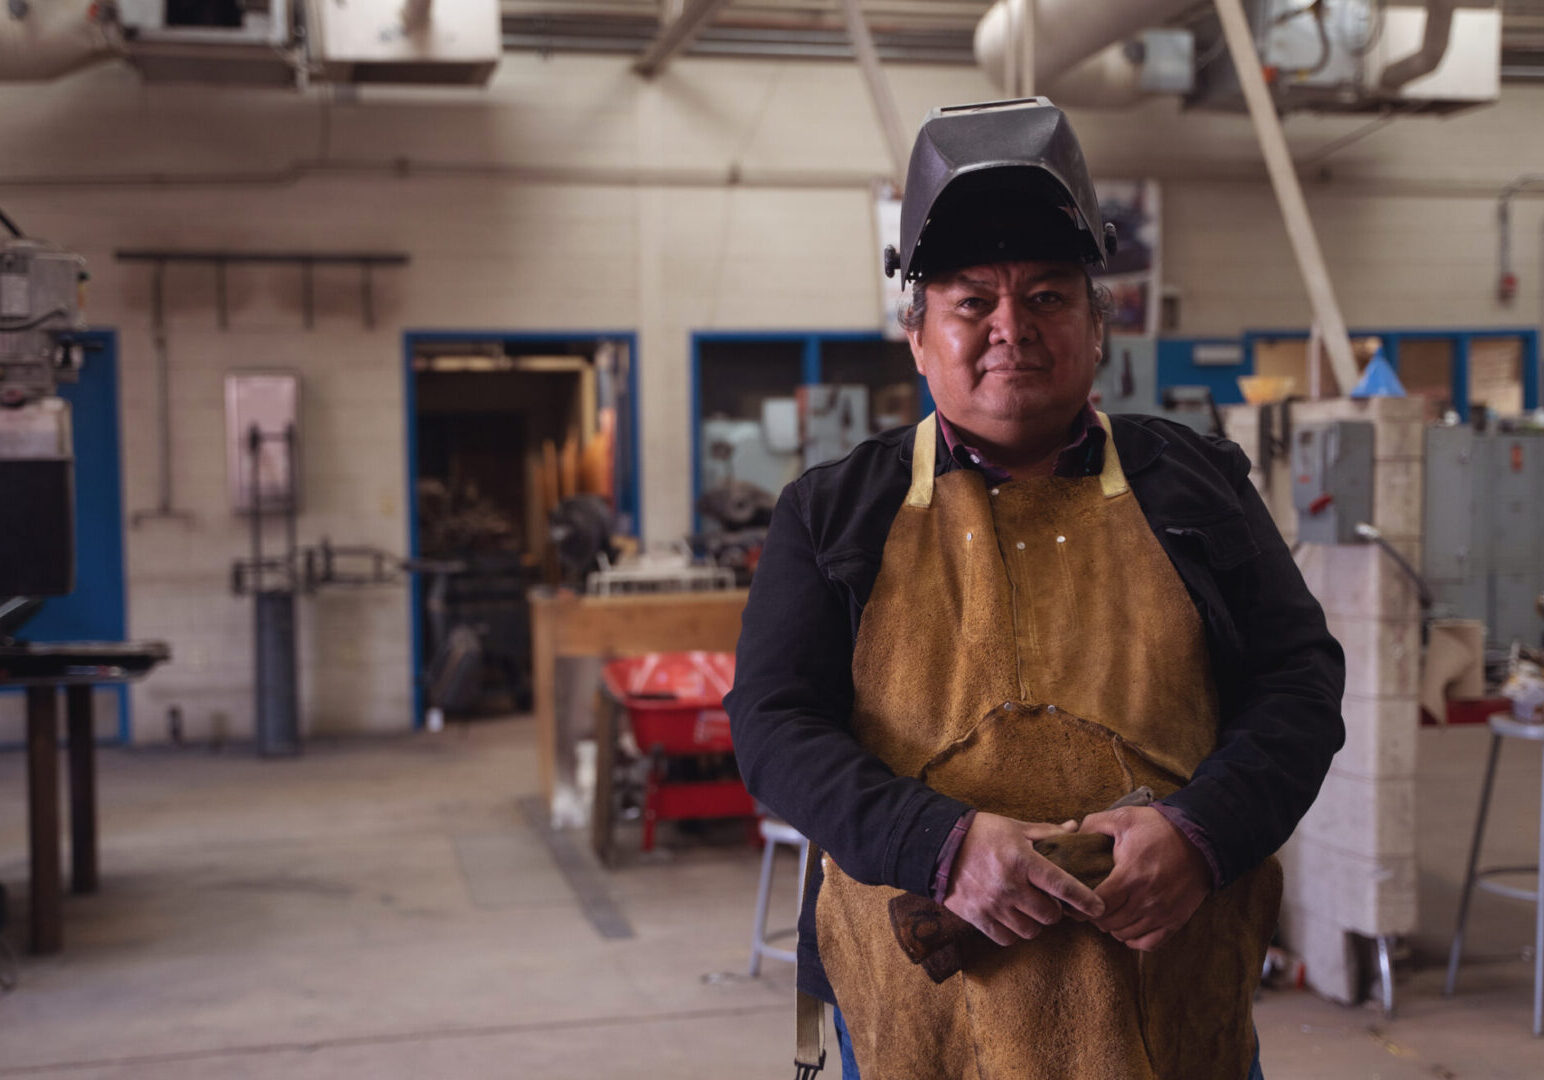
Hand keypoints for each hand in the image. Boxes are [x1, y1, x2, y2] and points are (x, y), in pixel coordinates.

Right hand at [942, 812, 1105, 945]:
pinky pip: (1007, 938)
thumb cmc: (981, 833)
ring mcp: (993, 904)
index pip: (1063, 885)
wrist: (938, 845)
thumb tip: (1075, 829)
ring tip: (1029, 910)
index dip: (1085, 899)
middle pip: (1049, 915)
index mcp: (1023, 860)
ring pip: (1030, 930)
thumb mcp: (1015, 827)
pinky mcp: (977, 917)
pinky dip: (1014, 932)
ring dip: (1035, 923)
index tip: (1098, 907)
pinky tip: (1012, 918)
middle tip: (1049, 901)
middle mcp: (1010, 886)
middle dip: (1054, 910)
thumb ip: (1047, 832)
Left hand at [1078, 806, 1210, 951]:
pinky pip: (1148, 944)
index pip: (1096, 904)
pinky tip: (1129, 925)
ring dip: (1113, 926)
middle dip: (1094, 915)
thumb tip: (1072, 834)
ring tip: (1110, 912)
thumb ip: (1094, 824)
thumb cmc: (1159, 828)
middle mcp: (1146, 899)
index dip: (1082, 905)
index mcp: (1130, 875)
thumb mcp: (1124, 817)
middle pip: (1108, 923)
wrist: (1201, 839)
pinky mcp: (1175, 921)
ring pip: (1125, 935)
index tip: (1076, 900)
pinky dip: (1134, 939)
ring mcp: (1162, 913)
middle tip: (1092, 904)